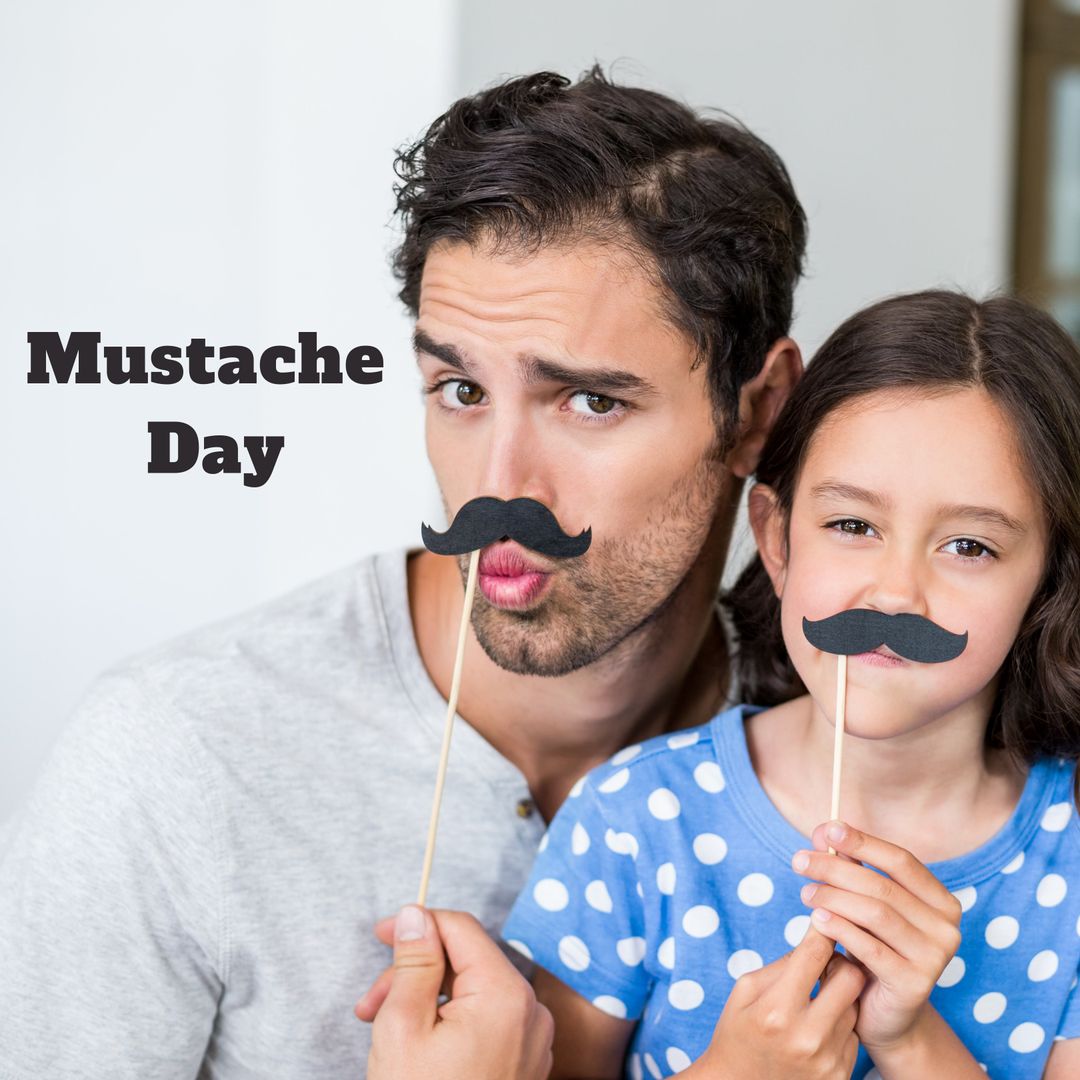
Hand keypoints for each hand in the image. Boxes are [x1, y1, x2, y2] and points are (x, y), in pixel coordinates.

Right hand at [359, 905, 553, 1079]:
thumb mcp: (404, 1026)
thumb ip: (413, 962)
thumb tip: (415, 915)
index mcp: (506, 994)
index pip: (461, 928)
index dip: (417, 924)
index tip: (379, 933)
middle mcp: (531, 1010)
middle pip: (466, 961)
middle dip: (414, 973)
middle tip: (370, 1004)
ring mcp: (534, 1039)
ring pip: (473, 991)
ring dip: (427, 999)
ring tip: (386, 1029)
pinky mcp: (527, 1061)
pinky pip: (488, 1020)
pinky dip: (451, 1021)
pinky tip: (418, 1045)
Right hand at [688, 923, 863, 1078]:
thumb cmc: (738, 1033)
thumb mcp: (745, 991)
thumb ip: (781, 965)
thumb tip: (815, 941)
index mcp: (776, 1009)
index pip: (814, 955)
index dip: (823, 930)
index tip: (825, 919)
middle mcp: (806, 1036)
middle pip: (851, 978)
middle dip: (841, 961)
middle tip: (827, 960)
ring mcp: (827, 1060)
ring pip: (854, 1006)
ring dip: (841, 995)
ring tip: (819, 997)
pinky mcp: (840, 1076)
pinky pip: (853, 1035)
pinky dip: (840, 1024)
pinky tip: (820, 1026)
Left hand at [792, 820, 962, 1053]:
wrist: (885, 1017)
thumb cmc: (873, 951)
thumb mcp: (863, 906)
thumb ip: (851, 868)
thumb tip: (825, 831)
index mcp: (941, 901)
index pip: (901, 860)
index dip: (863, 842)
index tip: (827, 829)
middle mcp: (946, 928)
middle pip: (883, 886)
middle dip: (836, 868)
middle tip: (800, 861)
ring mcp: (935, 958)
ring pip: (876, 913)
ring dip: (834, 897)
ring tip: (805, 892)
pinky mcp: (916, 984)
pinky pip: (871, 947)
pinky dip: (840, 928)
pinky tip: (816, 919)